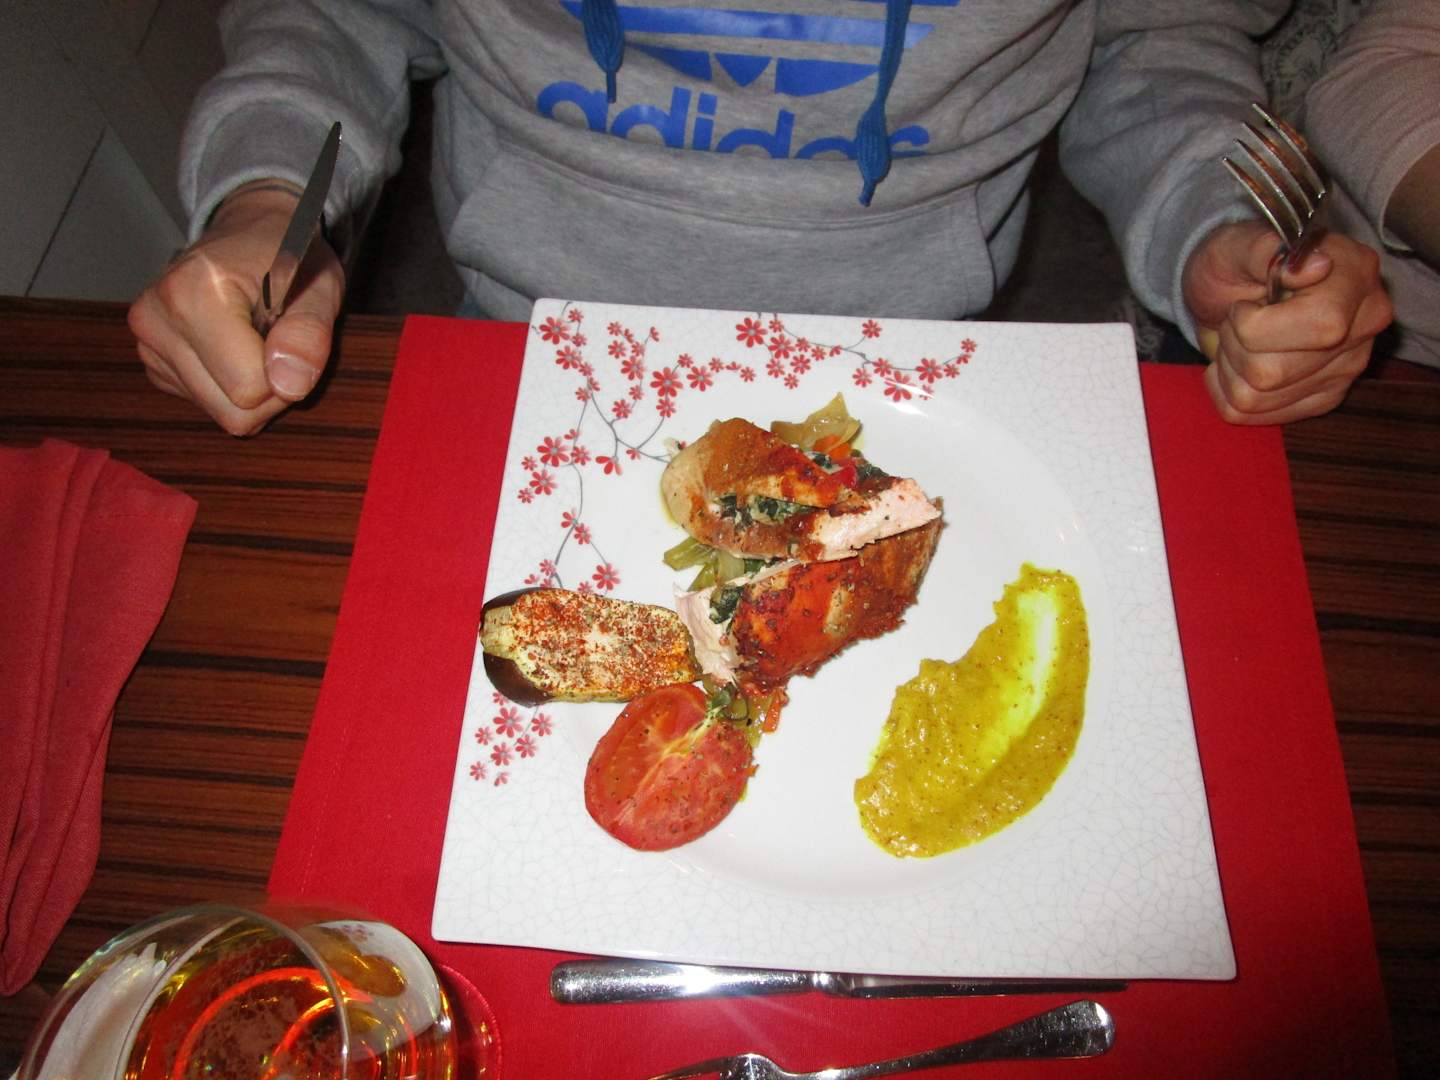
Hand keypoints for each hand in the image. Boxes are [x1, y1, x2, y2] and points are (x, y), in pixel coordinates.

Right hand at [128, 184, 344, 435]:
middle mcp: (155, 318)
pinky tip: (236, 347)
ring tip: (258, 341)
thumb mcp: (319, 286)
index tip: (289, 335)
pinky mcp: (152, 361)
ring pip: (219, 413)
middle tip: (279, 342)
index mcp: (193, 292)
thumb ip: (309, 333)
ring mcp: (147, 342)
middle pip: (232, 412)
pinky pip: (206, 403)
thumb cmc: (291, 256)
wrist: (252, 231)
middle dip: (271, 389)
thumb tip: (289, 384)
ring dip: (252, 389)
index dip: (286, 374)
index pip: (249, 389)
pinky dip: (230, 385)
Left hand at [1184, 220, 1391, 424]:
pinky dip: (1225, 389)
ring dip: (1228, 366)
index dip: (1258, 326)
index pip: (1320, 326)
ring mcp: (1347, 367)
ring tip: (1239, 337)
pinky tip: (1236, 362)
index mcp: (1355, 276)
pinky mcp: (1323, 398)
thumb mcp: (1238, 244)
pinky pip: (1250, 414)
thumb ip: (1268, 251)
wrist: (1229, 286)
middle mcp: (1364, 325)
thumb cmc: (1235, 260)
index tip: (1243, 306)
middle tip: (1238, 319)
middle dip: (1234, 344)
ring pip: (1255, 397)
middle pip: (1273, 372)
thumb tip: (1316, 267)